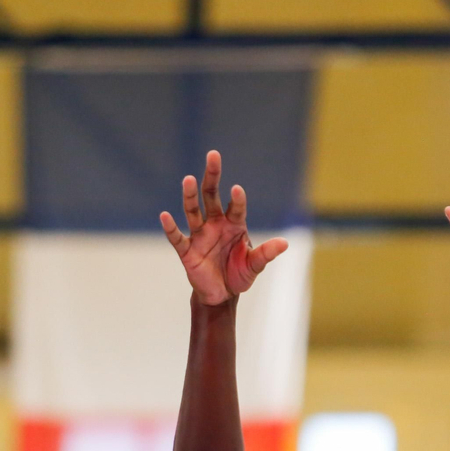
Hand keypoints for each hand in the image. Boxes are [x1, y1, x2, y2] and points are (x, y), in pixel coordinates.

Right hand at [160, 150, 289, 304]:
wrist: (223, 294)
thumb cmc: (239, 274)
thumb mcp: (254, 265)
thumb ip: (266, 254)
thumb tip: (284, 243)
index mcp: (234, 224)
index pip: (236, 207)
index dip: (237, 199)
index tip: (237, 189)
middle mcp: (215, 224)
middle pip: (211, 196)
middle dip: (212, 177)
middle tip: (213, 155)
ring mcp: (200, 235)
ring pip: (193, 211)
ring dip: (190, 196)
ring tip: (189, 179)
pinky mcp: (187, 251)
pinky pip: (177, 238)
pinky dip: (170, 228)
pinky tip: (165, 216)